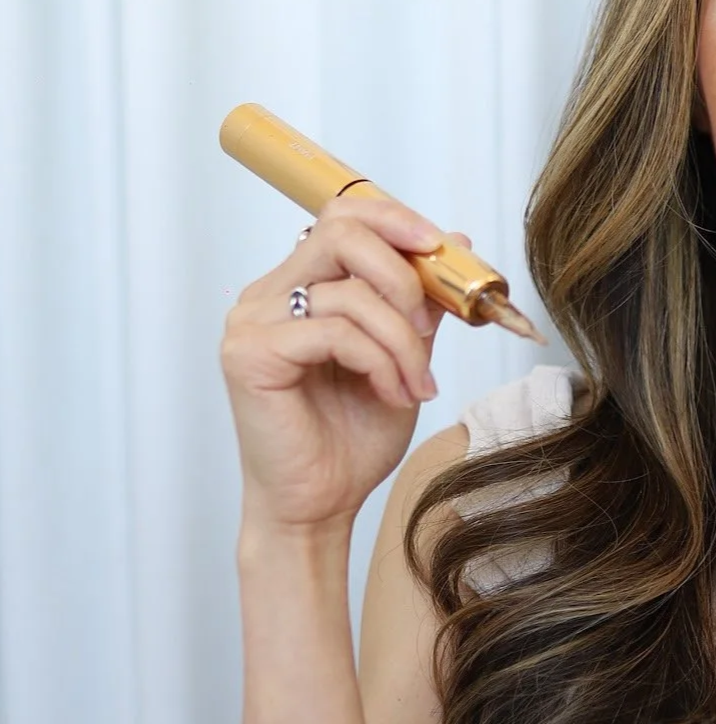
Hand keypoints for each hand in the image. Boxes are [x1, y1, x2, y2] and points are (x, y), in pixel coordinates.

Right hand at [220, 197, 472, 534]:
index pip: (340, 216)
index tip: (442, 247)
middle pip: (340, 232)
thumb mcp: (403, 358)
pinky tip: (393, 395)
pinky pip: (334, 331)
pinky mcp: (250, 355)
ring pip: (347, 290)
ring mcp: (252, 322)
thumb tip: (458, 242)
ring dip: (402, 340)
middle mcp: (266, 296)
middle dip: (403, 275)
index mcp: (297, 287)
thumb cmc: (351, 439)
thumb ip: (420, 304)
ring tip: (417, 386)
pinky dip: (379, 361)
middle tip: (429, 326)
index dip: (395, 219)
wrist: (317, 507)